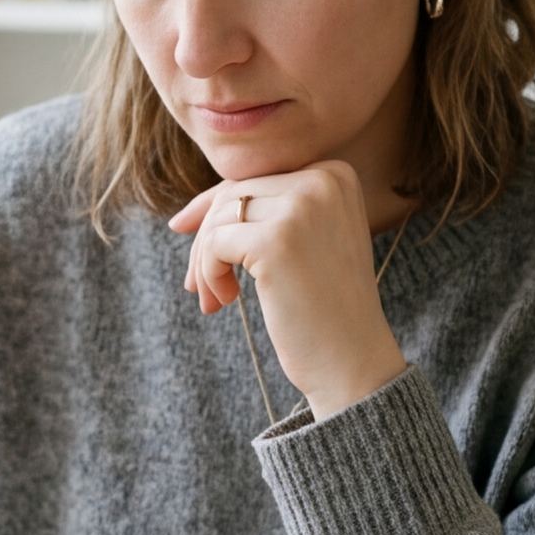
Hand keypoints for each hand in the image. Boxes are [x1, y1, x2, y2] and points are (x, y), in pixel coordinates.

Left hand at [169, 160, 407, 420]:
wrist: (353, 360)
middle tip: (197, 286)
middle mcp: (323, 180)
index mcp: (335, 174)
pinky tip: (225, 301)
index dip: (215, 212)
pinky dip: (209, 275)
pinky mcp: (276, 241)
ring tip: (214, 299)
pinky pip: (214, 243)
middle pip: (232, 196)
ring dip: (204, 263)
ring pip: (219, 220)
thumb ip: (260, 217)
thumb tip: (181, 219)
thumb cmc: (323, 308)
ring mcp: (301, 208)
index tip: (192, 245)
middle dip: (206, 242)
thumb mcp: (301, 244)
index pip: (254, 179)